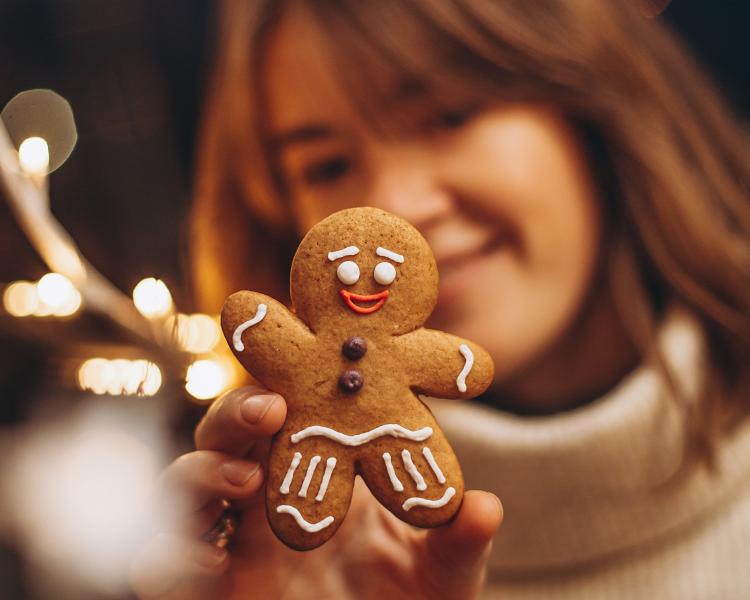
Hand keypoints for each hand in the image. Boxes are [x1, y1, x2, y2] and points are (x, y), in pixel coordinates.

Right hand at [129, 386, 502, 599]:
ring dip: (201, 470)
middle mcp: (268, 497)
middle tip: (270, 407)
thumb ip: (456, 540)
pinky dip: (167, 556)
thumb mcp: (442, 572)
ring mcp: (234, 542)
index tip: (307, 368)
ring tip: (247, 478)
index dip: (287, 385)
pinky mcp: (210, 590)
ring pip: (184, 485)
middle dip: (236, 412)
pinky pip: (161, 565)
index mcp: (318, 471)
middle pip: (226, 435)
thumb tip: (486, 506)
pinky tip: (207, 563)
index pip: (287, 414)